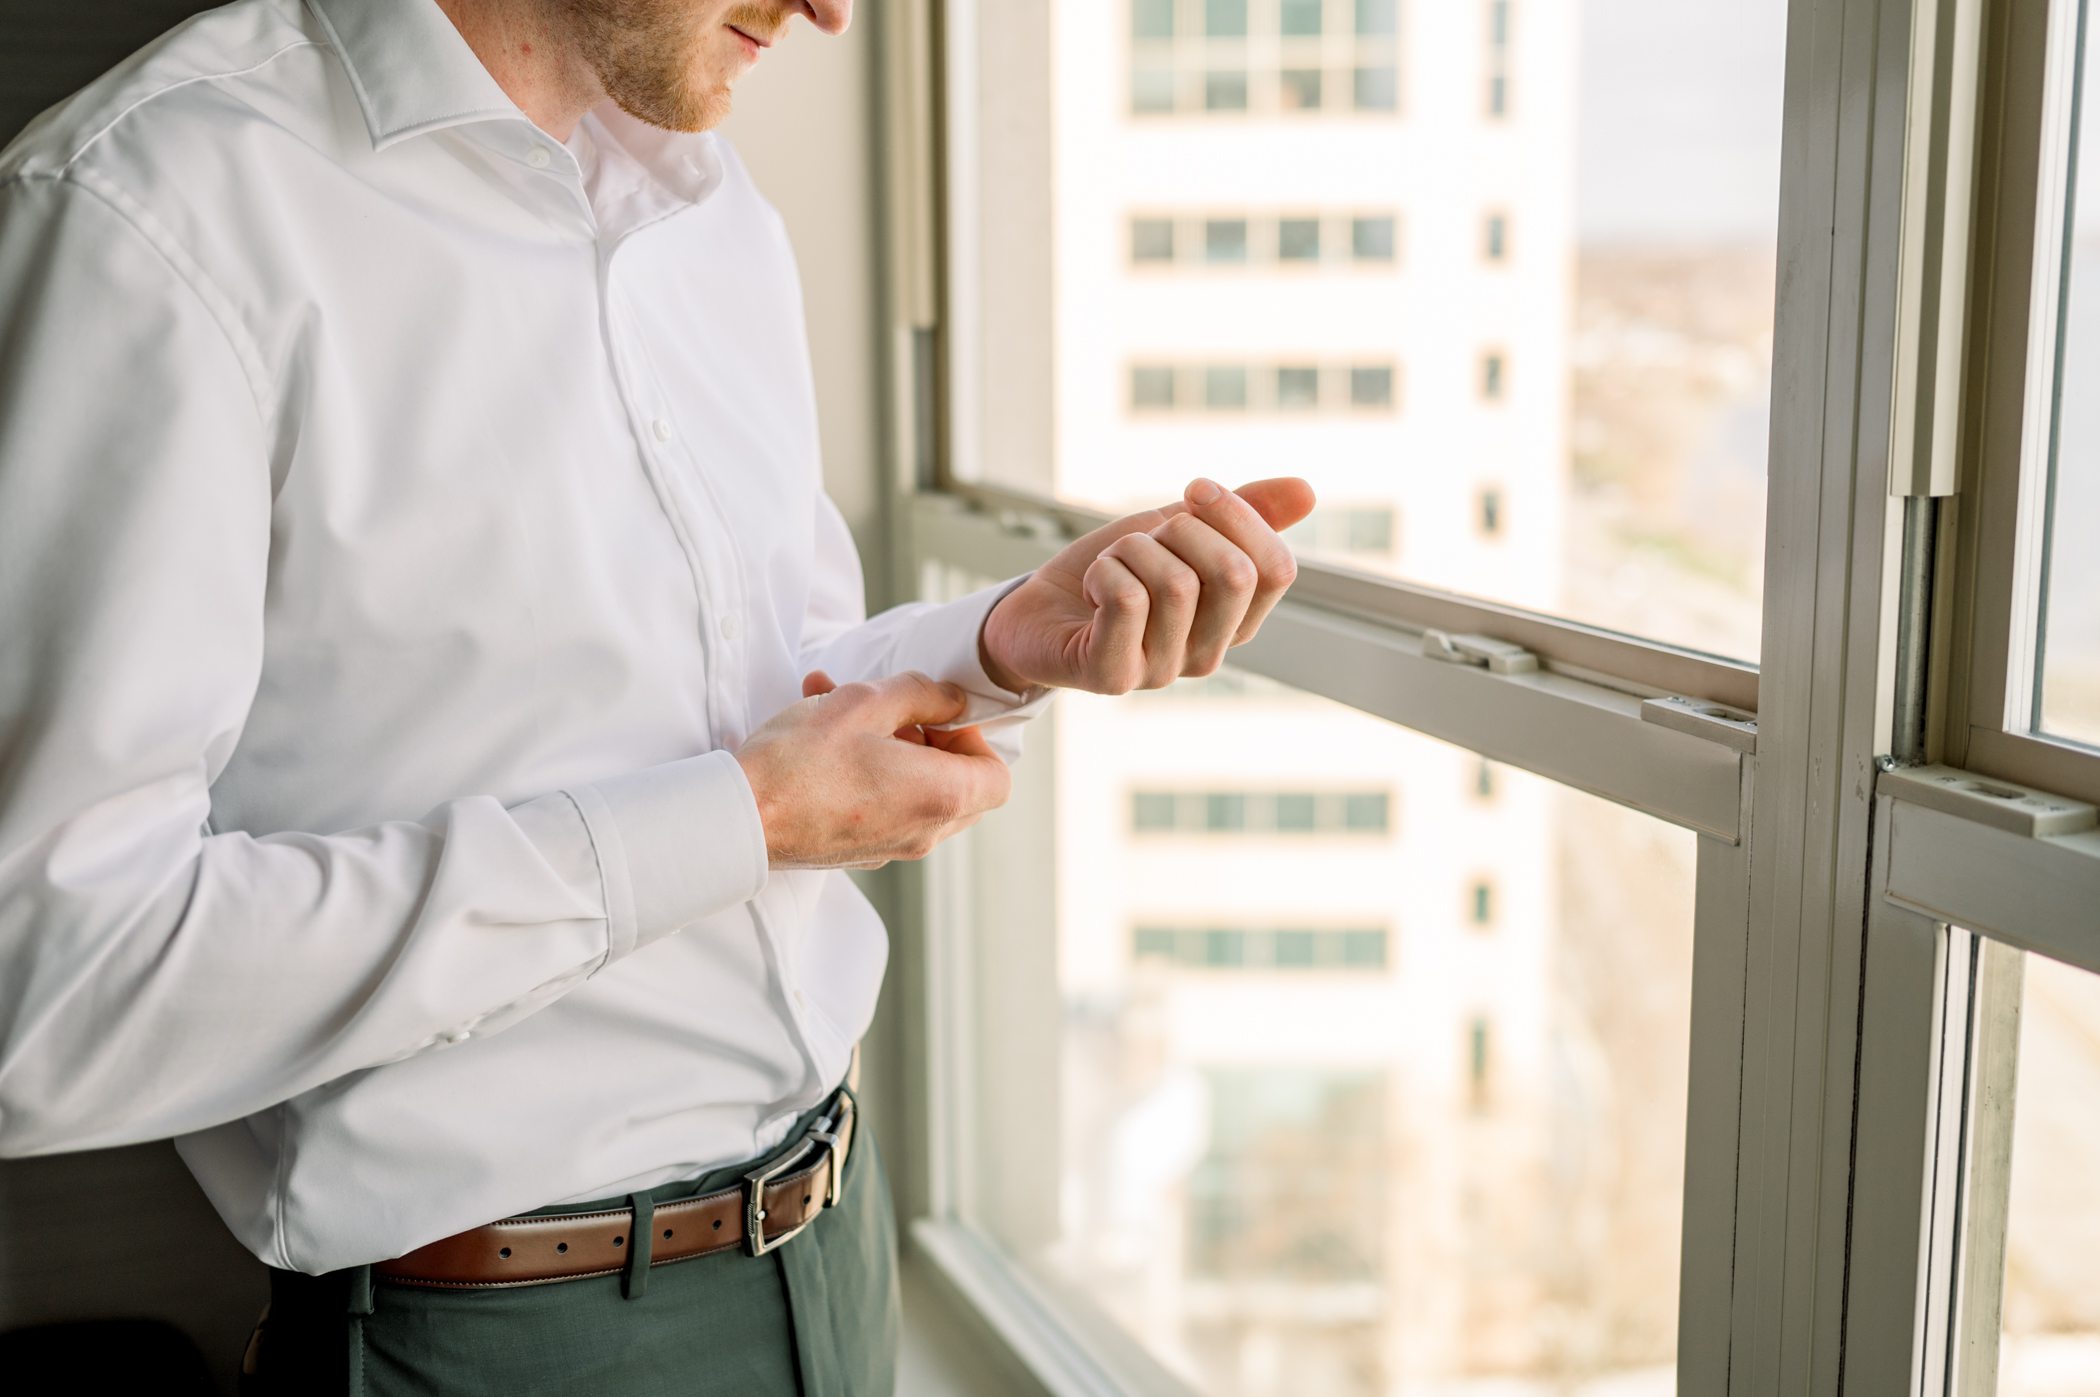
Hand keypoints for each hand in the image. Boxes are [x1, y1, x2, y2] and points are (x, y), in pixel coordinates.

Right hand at [733, 670, 1011, 869]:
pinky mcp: (857, 849)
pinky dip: (866, 770)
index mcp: (940, 798)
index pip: (997, 777)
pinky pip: (882, 804)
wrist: (738, 820)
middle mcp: (923, 831)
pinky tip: (820, 732)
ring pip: (915, 790)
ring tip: (838, 703)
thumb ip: (922, 694)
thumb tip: (953, 700)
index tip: (935, 715)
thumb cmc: (801, 761)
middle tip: (891, 712)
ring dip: (889, 746)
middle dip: (931, 740)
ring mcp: (890, 846)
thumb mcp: (866, 702)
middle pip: (960, 786)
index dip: (974, 738)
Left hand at [979, 477, 1315, 694]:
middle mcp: (1207, 654)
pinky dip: (1104, 570)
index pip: (1276, 569)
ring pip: (1175, 582)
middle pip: (1235, 576)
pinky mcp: (1113, 677)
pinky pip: (1128, 601)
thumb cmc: (1112, 572)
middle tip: (1147, 536)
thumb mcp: (1177, 530)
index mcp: (1234, 621)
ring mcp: (1162, 671)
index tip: (1194, 489)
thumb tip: (1308, 491)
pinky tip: (1090, 587)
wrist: (1033, 611)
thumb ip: (1242, 513)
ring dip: (1131, 550)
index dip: (1239, 514)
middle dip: (1185, 529)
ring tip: (1111, 564)